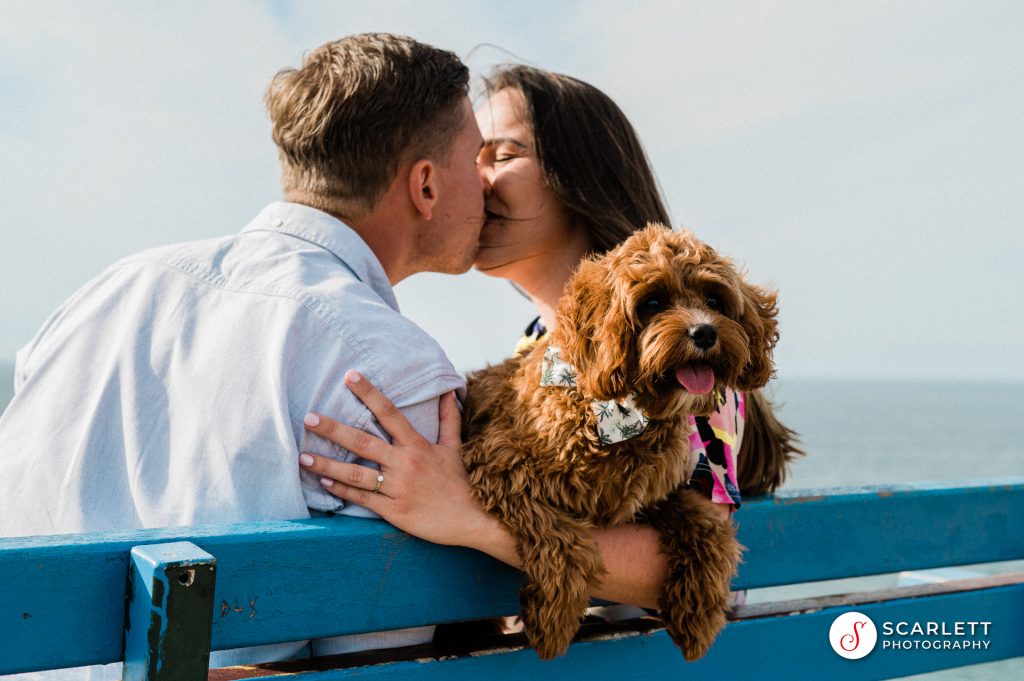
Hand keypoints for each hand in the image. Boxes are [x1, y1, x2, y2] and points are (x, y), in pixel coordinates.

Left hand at [298, 370, 507, 552]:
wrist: (475, 519)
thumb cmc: (463, 482)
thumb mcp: (455, 448)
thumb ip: (448, 419)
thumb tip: (449, 391)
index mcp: (418, 445)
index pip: (389, 413)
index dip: (369, 393)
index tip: (350, 377)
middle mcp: (405, 463)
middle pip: (363, 442)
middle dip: (334, 429)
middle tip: (309, 417)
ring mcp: (398, 488)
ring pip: (355, 473)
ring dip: (327, 464)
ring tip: (303, 456)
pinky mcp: (394, 511)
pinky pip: (363, 499)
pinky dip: (342, 491)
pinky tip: (324, 482)